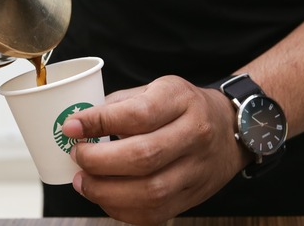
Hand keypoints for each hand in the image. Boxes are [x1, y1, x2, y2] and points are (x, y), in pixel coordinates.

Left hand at [61, 76, 250, 224]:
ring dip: (106, 191)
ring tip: (83, 181)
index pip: (138, 115)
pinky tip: (105, 197)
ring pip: (149, 191)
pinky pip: (154, 213)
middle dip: (99, 161)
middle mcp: (195, 135)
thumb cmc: (184, 107)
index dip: (99, 123)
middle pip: (143, 157)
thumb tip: (78, 125)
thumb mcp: (157, 90)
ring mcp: (198, 169)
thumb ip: (120, 105)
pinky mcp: (193, 196)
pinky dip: (121, 209)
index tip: (71, 127)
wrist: (231, 129)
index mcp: (182, 100)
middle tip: (77, 156)